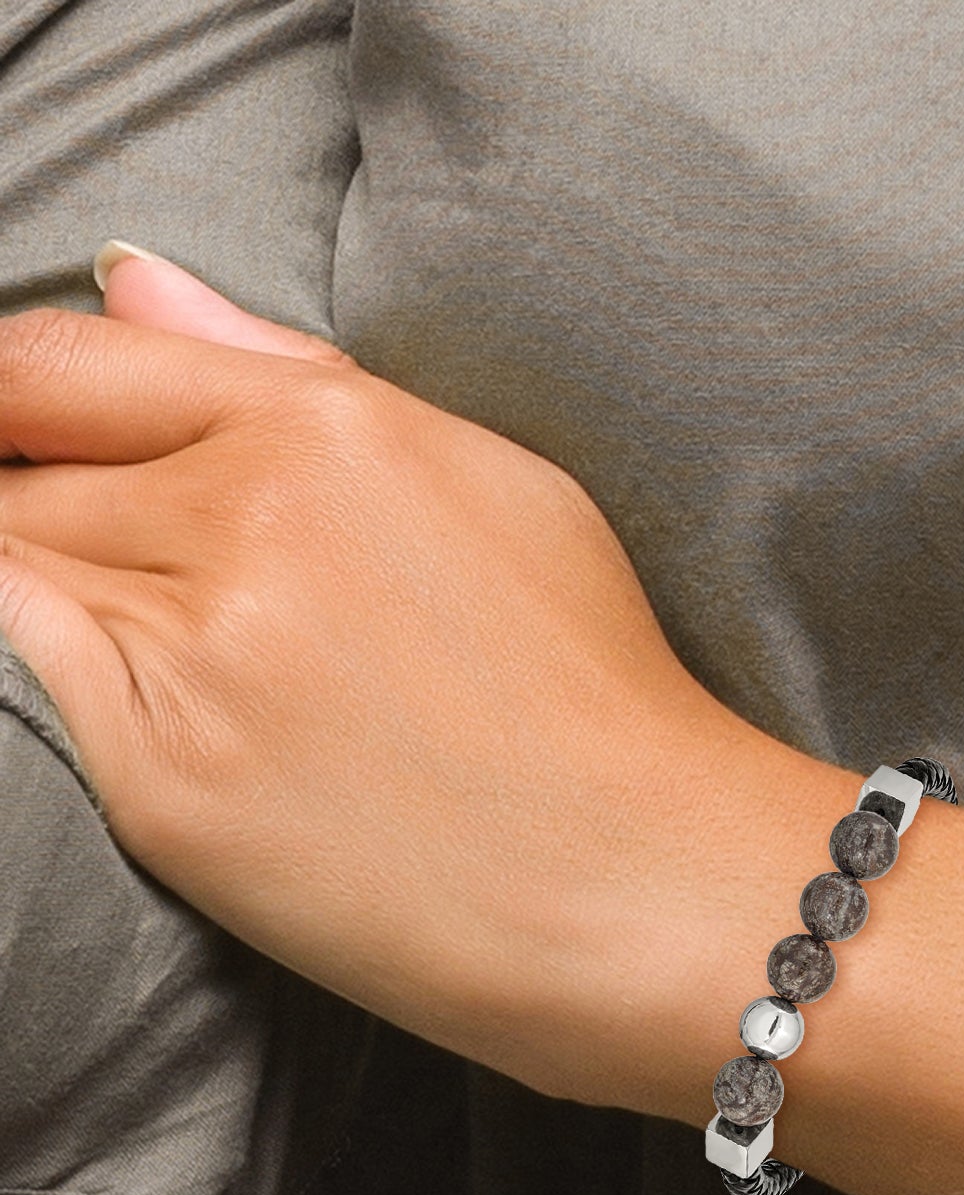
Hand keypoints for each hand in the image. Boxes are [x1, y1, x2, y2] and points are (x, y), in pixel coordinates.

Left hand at [0, 249, 753, 1108]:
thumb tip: (136, 284)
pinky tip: (180, 712)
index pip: (67, 364)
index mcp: (332, 432)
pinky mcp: (163, 786)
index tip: (32, 438)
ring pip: (17, 571)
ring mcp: (198, 655)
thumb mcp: (494, 484)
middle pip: (27, 470)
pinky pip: (33, 684)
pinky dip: (60, 676)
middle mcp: (249, 521)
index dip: (18, 398)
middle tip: (157, 582)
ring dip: (63, 596)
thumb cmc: (593, 686)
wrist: (639, 879)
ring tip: (200, 659)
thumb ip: (294, 374)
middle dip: (46, 503)